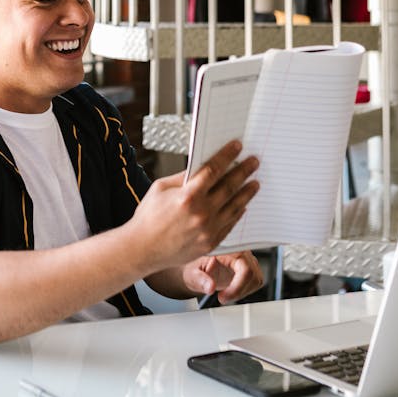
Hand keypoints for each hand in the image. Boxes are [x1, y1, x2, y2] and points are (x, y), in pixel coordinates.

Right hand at [129, 140, 259, 276]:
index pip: (214, 170)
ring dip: (247, 193)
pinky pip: (229, 225)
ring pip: (234, 207)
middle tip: (254, 162)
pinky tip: (242, 205)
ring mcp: (207, 230)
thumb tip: (201, 166)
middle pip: (229, 187)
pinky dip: (238, 213)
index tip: (237, 146)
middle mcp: (200, 213)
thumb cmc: (148, 217)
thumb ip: (183, 177)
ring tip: (255, 183)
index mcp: (187, 196)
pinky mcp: (210, 243)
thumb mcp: (161, 188)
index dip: (227, 155)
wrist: (142, 249)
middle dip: (243, 171)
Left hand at [183, 252, 263, 304]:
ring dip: (242, 292)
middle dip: (238, 291)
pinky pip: (256, 281)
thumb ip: (200, 279)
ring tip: (225, 294)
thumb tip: (210, 287)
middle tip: (222, 298)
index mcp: (228, 247)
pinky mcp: (250, 266)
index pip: (244, 267)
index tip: (223, 297)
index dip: (237, 286)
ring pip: (256, 279)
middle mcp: (240, 250)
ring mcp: (247, 258)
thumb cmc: (194, 266)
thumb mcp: (192, 273)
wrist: (196, 266)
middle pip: (253, 274)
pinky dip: (244, 290)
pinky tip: (231, 290)